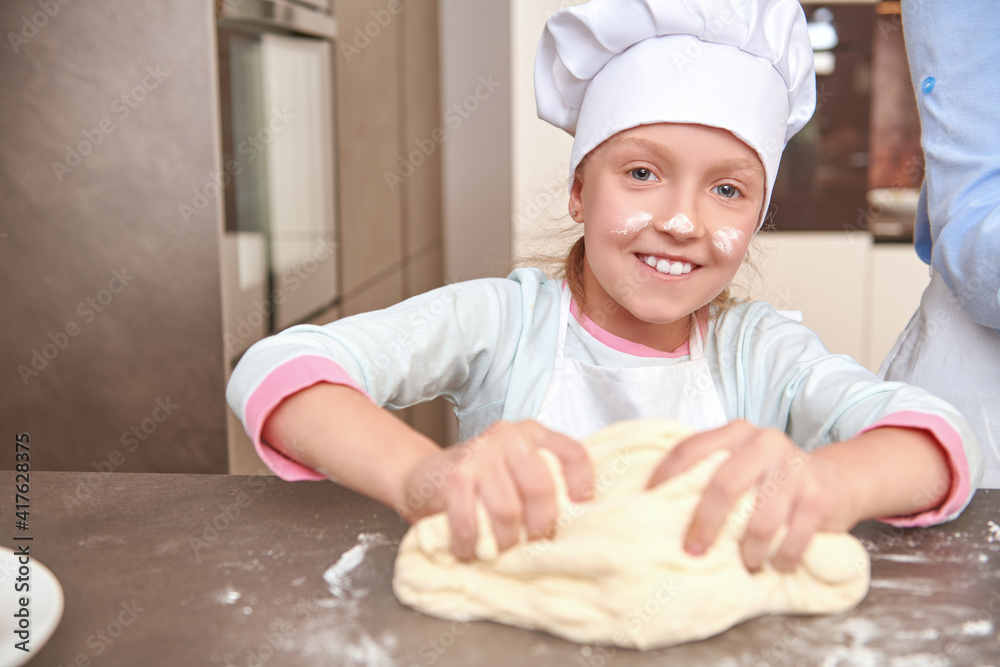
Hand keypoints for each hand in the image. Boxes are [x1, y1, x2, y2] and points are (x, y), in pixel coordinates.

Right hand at [400, 420, 593, 560]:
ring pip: (509, 511)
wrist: (423, 475)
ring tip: (500, 547)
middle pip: (541, 488)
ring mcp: (479, 455)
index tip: (579, 513)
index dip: (582, 486)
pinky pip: (472, 523)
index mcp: (531, 434)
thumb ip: (544, 480)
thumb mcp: (515, 469)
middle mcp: (508, 437)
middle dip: (541, 525)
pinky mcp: (454, 478)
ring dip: (505, 541)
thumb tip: (579, 519)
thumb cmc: (479, 480)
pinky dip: (472, 545)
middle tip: (533, 541)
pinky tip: (470, 548)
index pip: (572, 454)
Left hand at [646, 420, 858, 571]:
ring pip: (761, 521)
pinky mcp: (818, 498)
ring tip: (746, 562)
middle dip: (705, 523)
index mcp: (737, 433)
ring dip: (749, 551)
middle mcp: (765, 443)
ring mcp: (795, 469)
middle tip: (693, 550)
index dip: (665, 476)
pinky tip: (775, 563)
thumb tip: (655, 502)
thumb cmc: (772, 479)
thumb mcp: (740, 463)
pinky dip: (780, 559)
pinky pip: (792, 540)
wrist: (835, 482)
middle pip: (724, 484)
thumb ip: (709, 470)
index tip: (649, 502)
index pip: (690, 448)